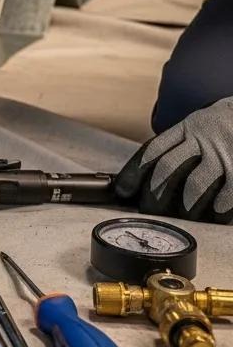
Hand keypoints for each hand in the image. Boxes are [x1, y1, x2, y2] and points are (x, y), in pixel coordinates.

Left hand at [115, 97, 232, 222]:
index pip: (152, 150)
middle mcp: (201, 138)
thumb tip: (144, 180)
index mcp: (186, 128)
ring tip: (182, 218)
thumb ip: (176, 147)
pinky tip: (214, 215)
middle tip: (150, 211)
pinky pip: (228, 190)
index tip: (123, 191)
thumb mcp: (197, 128)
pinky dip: (219, 207)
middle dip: (155, 194)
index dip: (134, 172)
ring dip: (185, 205)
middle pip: (168, 168)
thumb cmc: (221, 130)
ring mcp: (221, 152)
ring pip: (195, 182)